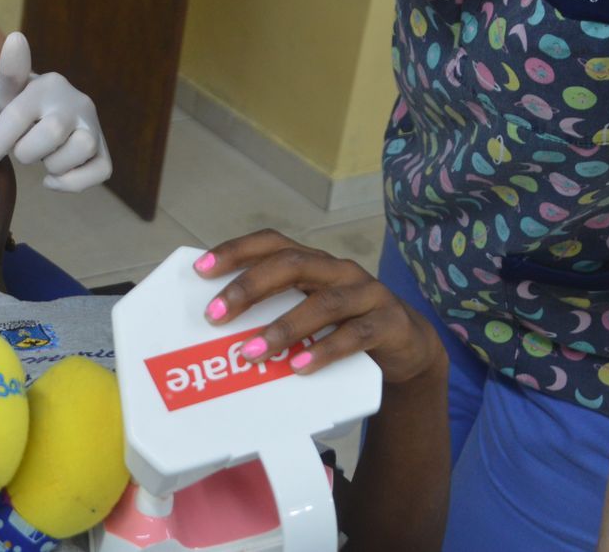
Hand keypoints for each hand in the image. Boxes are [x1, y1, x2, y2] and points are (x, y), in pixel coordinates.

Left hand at [0, 32, 111, 190]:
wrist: (48, 114)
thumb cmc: (23, 105)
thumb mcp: (9, 90)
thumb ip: (8, 71)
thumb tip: (15, 38)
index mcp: (48, 85)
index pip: (18, 115)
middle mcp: (77, 102)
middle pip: (52, 132)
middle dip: (27, 150)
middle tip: (22, 150)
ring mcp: (94, 127)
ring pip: (80, 149)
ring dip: (53, 164)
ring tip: (44, 156)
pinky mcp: (104, 152)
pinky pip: (99, 172)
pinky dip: (73, 182)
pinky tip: (54, 177)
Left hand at [196, 230, 444, 385]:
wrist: (408, 347)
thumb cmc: (344, 326)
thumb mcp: (310, 313)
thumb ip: (277, 312)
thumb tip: (217, 330)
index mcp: (314, 262)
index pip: (272, 243)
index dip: (236, 251)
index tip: (200, 269)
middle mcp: (338, 270)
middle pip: (291, 265)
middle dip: (249, 288)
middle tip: (215, 316)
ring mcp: (367, 293)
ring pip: (323, 302)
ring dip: (283, 328)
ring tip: (252, 351)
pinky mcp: (390, 322)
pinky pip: (356, 334)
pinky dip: (326, 350)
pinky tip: (301, 366)